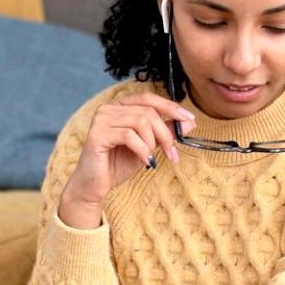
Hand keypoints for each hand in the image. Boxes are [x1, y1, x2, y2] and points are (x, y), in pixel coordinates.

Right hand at [62, 93, 196, 208]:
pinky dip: (142, 150)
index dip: (171, 107)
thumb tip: (189, 122)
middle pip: (147, 111)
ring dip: (153, 143)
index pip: (148, 98)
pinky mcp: (97, 135)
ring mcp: (101, 120)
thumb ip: (164, 132)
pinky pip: (129, 136)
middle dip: (165, 133)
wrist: (95, 185)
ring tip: (153, 158)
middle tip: (172, 153)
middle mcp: (108, 108)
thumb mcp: (147, 146)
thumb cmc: (117, 164)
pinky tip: (145, 161)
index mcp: (119, 106)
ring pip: (140, 122)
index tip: (189, 120)